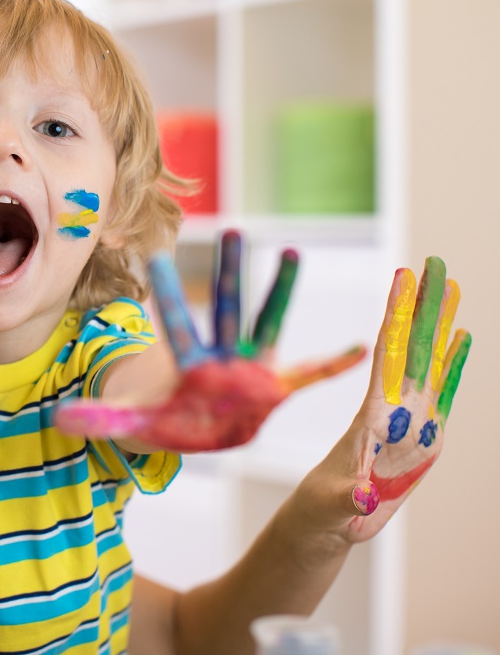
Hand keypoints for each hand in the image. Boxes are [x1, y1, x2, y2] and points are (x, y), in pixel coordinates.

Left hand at [55, 231, 365, 450]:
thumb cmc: (168, 420)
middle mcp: (221, 355)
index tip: (155, 256)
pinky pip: (308, 373)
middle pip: (224, 306)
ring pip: (266, 321)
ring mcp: (250, 367)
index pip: (176, 322)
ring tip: (292, 253)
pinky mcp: (273, 386)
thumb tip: (57, 420)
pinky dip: (332, 364)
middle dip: (228, 272)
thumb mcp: (134, 424)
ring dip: (278, 290)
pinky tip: (360, 348)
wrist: (197, 431)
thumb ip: (101, 420)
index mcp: (187, 364)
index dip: (168, 294)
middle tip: (231, 230)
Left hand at [334, 257, 469, 537]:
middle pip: (413, 346)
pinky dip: (454, 364)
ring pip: (429, 361)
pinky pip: (443, 392)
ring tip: (451, 286)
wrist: (326, 522)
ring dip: (440, 324)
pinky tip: (463, 337)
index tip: (402, 277)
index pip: (386, 354)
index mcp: (371, 416)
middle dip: (424, 305)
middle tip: (434, 262)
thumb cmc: (322, 511)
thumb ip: (352, 498)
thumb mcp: (335, 506)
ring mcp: (409, 420)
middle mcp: (392, 409)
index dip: (396, 316)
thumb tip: (365, 496)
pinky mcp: (423, 437)